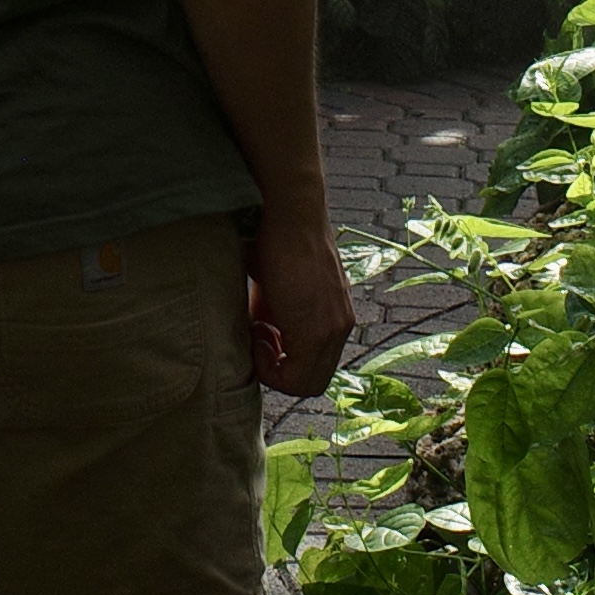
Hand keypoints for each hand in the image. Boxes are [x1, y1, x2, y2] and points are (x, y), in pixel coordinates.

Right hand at [246, 207, 353, 399]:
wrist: (289, 211)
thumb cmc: (277, 236)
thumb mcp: (277, 283)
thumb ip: (275, 310)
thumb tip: (257, 329)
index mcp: (333, 313)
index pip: (313, 364)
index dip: (281, 360)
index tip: (258, 332)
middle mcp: (340, 326)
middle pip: (311, 380)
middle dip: (276, 369)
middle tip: (254, 338)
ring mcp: (334, 329)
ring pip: (305, 383)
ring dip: (272, 368)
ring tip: (254, 333)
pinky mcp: (320, 330)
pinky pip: (297, 378)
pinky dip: (269, 365)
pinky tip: (255, 332)